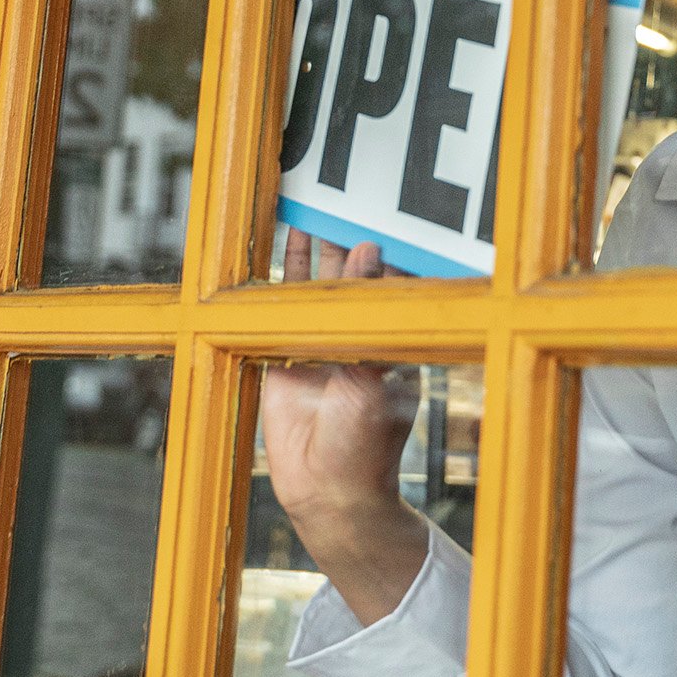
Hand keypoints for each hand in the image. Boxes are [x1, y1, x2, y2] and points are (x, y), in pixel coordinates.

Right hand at [264, 231, 429, 623]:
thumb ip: (364, 316)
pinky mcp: (287, 348)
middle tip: (347, 182)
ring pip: (318, 277)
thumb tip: (367, 250)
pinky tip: (289, 233)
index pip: (392, 276)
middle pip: (353, 269)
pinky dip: (286, 265)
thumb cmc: (366, 447)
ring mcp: (322, 338)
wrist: (329, 493)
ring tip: (313, 196)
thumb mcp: (372, 380)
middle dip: (349, 229)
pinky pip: (284, 299)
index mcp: (391, 336)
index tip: (390, 201)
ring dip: (317, 240)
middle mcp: (358, 331)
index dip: (390, 240)